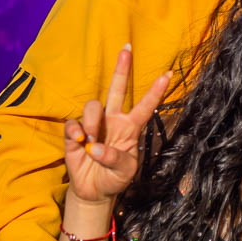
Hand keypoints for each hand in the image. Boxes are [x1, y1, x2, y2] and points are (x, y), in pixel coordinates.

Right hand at [63, 46, 170, 203]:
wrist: (95, 191)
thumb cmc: (114, 178)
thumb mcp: (123, 172)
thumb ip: (114, 159)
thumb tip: (95, 147)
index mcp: (130, 128)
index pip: (145, 106)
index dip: (156, 91)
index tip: (168, 74)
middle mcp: (113, 121)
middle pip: (117, 90)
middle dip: (122, 69)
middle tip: (127, 49)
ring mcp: (93, 125)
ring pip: (93, 105)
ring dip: (92, 122)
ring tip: (91, 141)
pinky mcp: (75, 133)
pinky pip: (73, 123)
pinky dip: (76, 132)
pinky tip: (80, 143)